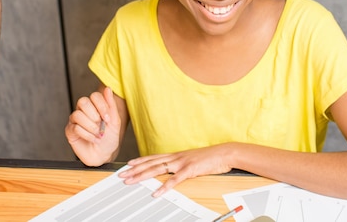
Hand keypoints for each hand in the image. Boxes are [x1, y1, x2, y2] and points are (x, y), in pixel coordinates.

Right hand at [66, 86, 120, 165]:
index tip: (107, 118)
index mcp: (95, 106)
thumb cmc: (109, 138)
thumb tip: (107, 88)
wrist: (104, 155)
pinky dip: (87, 135)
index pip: (94, 96)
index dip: (101, 105)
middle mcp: (83, 111)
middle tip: (100, 125)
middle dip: (94, 115)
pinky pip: (75, 128)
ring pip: (77, 115)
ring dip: (91, 126)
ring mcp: (75, 120)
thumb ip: (111, 104)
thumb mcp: (114, 121)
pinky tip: (93, 139)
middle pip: (83, 101)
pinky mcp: (70, 131)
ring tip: (98, 134)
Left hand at [119, 144, 233, 196]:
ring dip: (142, 176)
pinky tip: (156, 192)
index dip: (140, 161)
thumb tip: (174, 170)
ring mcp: (182, 163)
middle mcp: (176, 157)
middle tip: (122, 175)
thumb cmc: (210, 158)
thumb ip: (181, 164)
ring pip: (157, 169)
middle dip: (135, 170)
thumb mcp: (192, 160)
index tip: (128, 165)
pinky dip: (164, 187)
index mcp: (176, 155)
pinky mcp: (190, 170)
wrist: (224, 153)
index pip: (154, 158)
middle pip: (151, 163)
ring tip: (131, 181)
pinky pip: (175, 180)